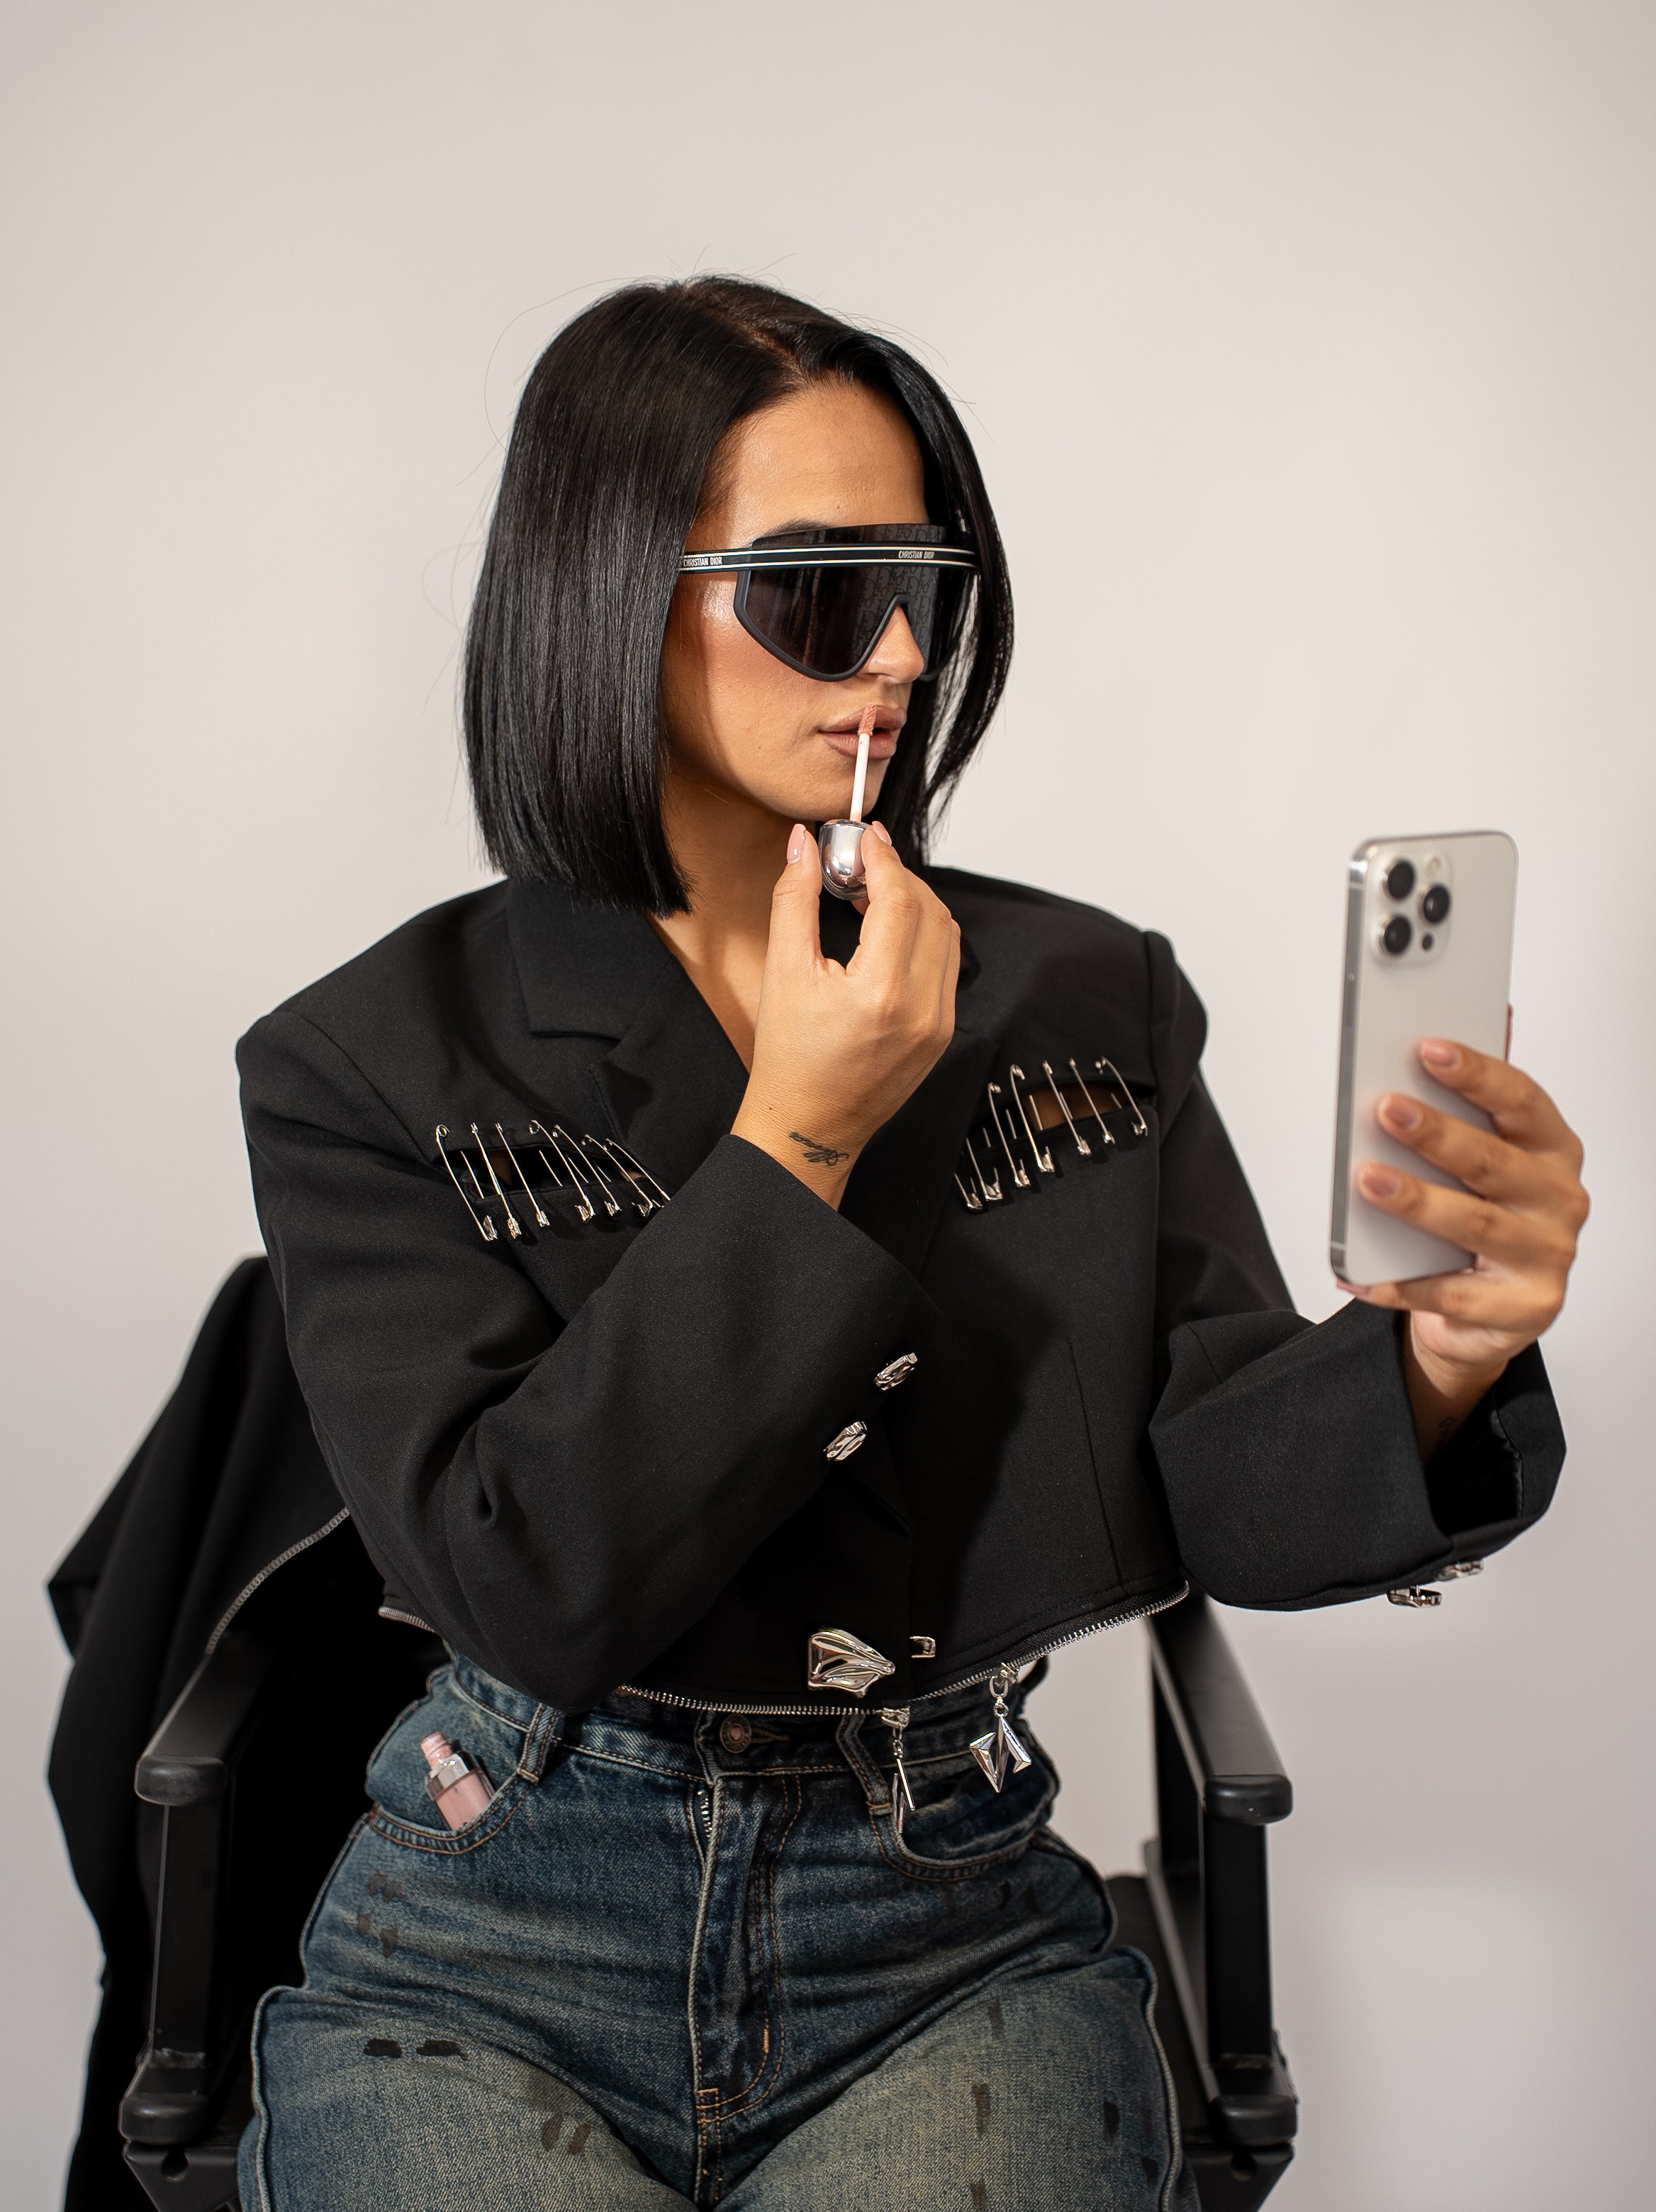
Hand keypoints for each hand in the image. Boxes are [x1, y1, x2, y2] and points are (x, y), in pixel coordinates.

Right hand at [730, 821, 960, 1206]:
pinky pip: (946, 966)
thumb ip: (793, 900)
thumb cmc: (790, 1059)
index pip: (899, 899)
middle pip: (930, 910)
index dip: (882, 859)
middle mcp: (921, 1008)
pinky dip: (923, 937)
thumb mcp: (783, 973)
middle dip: (898, 876)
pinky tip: (887, 934)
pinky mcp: (943, 1033)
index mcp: (880, 992)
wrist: (810, 1126)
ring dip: (915, 903)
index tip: (861, 838)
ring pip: (946, 935)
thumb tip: (804, 844)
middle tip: (860, 864)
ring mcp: (939, 1023)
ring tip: (871, 896)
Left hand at [1342, 1035, 1587, 1454]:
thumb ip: (1473, 1100)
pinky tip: (1359, 1271)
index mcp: (1551, 1148)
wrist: (1488, 1311)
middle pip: (1493, 1161)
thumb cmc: (1485, 1213)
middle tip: (1387, 1109)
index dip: (1478, 1073)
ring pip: (1475, 1225)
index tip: (1430, 1049)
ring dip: (1417, 1201)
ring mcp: (1546, 1255)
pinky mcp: (1523, 1308)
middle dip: (1438, 1134)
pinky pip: (1451, 1293)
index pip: (1521, 1101)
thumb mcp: (1484, 1152)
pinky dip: (1400, 1283)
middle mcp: (1557, 1198)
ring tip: (1368, 1179)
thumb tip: (1464, 1023)